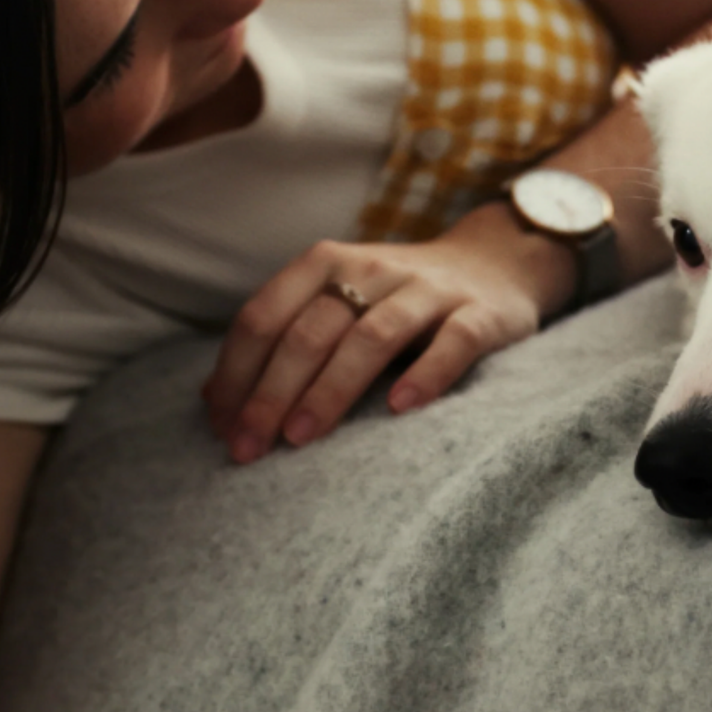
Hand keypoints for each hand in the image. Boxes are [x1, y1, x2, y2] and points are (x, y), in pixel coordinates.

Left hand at [202, 199, 576, 461]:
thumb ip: (284, 338)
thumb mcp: (338, 302)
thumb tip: (215, 401)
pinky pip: (452, 344)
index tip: (223, 429)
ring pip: (372, 336)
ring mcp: (428, 291)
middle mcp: (372, 269)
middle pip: (310, 331)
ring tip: (302, 437)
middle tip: (249, 447)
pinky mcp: (480, 315)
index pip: (264, 318)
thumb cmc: (400, 300)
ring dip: (331, 388)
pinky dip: (425, 375)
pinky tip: (400, 409)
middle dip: (271, 393)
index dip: (236, 374)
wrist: (496, 265)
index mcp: (326, 263)